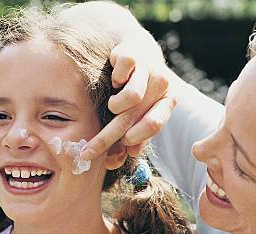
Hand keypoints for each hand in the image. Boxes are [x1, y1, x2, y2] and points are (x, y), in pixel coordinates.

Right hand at [82, 41, 175, 166]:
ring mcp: (148, 68)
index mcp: (167, 101)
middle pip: (133, 117)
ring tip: (112, 105)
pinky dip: (114, 79)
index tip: (116, 150)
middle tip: (88, 152)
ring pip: (131, 97)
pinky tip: (115, 80)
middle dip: (106, 138)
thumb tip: (116, 162)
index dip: (134, 140)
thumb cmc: (139, 88)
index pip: (153, 125)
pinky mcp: (132, 54)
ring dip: (115, 106)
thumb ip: (133, 137)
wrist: (138, 49)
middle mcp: (161, 85)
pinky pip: (121, 73)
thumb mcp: (140, 112)